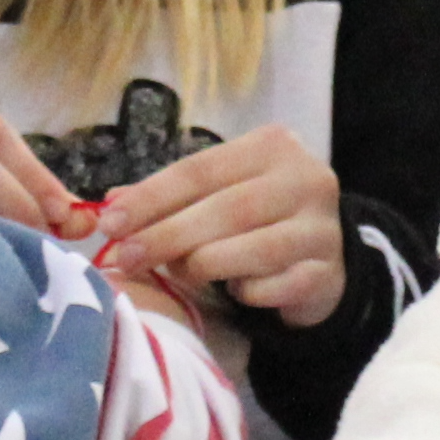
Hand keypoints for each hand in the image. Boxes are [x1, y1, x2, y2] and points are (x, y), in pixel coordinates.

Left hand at [91, 124, 346, 324]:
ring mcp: (322, 227)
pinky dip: (247, 292)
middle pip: (227, 208)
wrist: (323, 252)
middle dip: (168, 236)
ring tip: (177, 274)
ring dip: (205, 265)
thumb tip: (111, 203)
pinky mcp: (329, 273)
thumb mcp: (216, 193)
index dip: (151, 197)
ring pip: (254, 249)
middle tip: (126, 258)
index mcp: (271, 146)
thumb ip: (171, 196)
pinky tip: (234, 292)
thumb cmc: (258, 217)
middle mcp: (305, 179)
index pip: (200, 169)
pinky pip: (277, 287)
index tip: (110, 223)